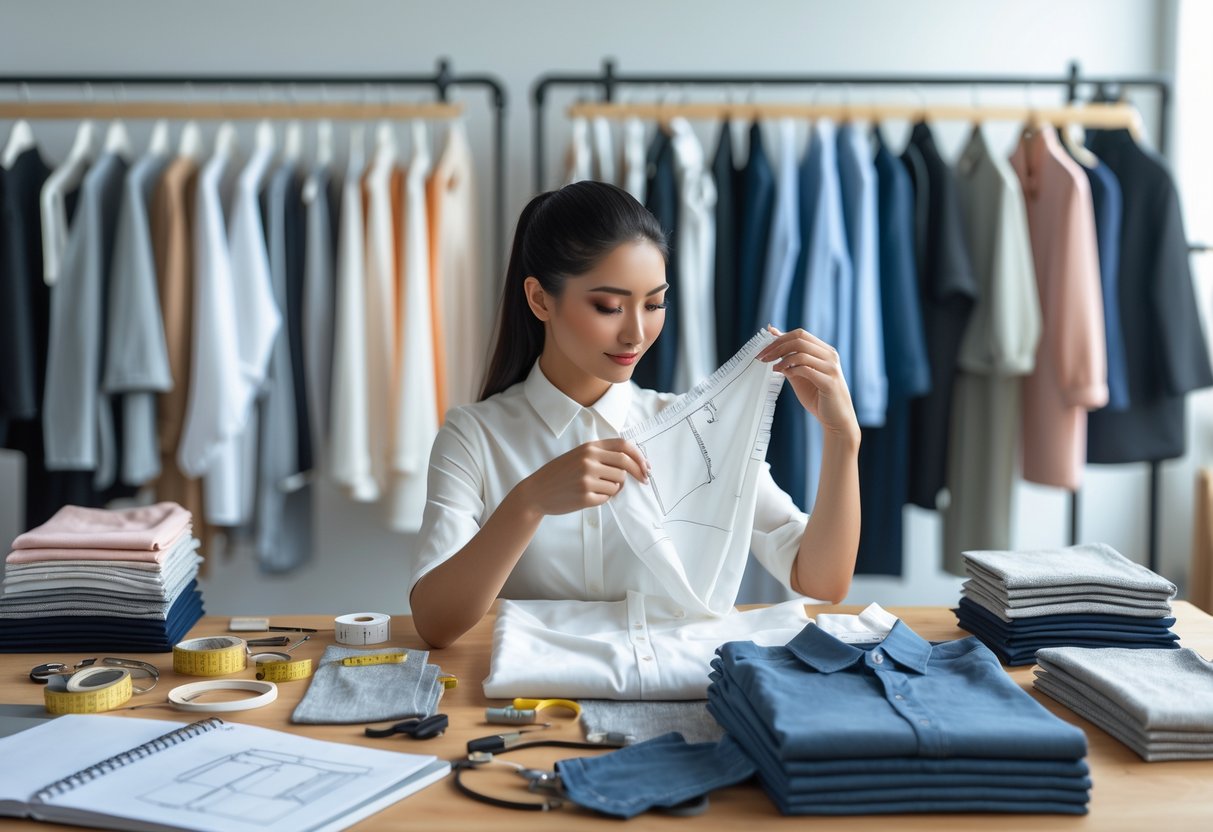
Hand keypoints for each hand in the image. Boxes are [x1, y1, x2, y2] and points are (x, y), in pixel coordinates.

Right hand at [515, 438, 649, 516]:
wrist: (537, 491)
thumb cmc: (559, 473)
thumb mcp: (578, 455)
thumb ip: (601, 454)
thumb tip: (632, 461)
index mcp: (589, 447)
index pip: (624, 446)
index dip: (639, 456)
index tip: (646, 466)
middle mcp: (588, 460)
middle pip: (625, 465)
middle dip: (638, 473)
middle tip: (643, 480)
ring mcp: (587, 479)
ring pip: (618, 484)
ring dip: (615, 488)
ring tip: (599, 488)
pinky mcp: (585, 497)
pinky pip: (607, 498)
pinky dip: (604, 498)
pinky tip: (589, 496)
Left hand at [757, 326, 859, 446]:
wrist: (836, 419)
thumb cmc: (818, 397)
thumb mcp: (800, 375)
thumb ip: (788, 358)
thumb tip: (774, 340)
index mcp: (824, 351)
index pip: (800, 334)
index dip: (779, 338)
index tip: (764, 348)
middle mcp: (830, 356)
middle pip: (799, 339)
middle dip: (777, 346)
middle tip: (762, 357)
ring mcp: (831, 368)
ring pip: (801, 352)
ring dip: (782, 359)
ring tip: (773, 368)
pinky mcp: (829, 382)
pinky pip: (806, 369)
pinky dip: (791, 370)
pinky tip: (785, 374)